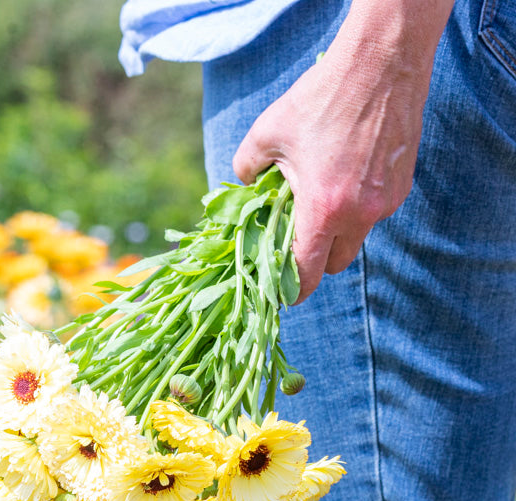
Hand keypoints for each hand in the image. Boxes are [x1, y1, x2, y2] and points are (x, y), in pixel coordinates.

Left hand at [232, 0, 451, 301]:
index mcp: (323, 210)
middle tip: (295, 239)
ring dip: (335, 234)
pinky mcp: (401, 187)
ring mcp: (385, 202)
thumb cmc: (321, 98)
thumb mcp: (267, 133)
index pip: (307, 273)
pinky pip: (373, 214)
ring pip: (356, 240)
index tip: (281, 294)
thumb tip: (242, 188)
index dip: (291, 291)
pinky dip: (356, 210)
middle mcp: (359, 215)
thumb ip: (246, 169)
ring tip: (319, 201)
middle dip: (314, 260)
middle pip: (334, 264)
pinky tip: (343, 178)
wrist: (382, 62)